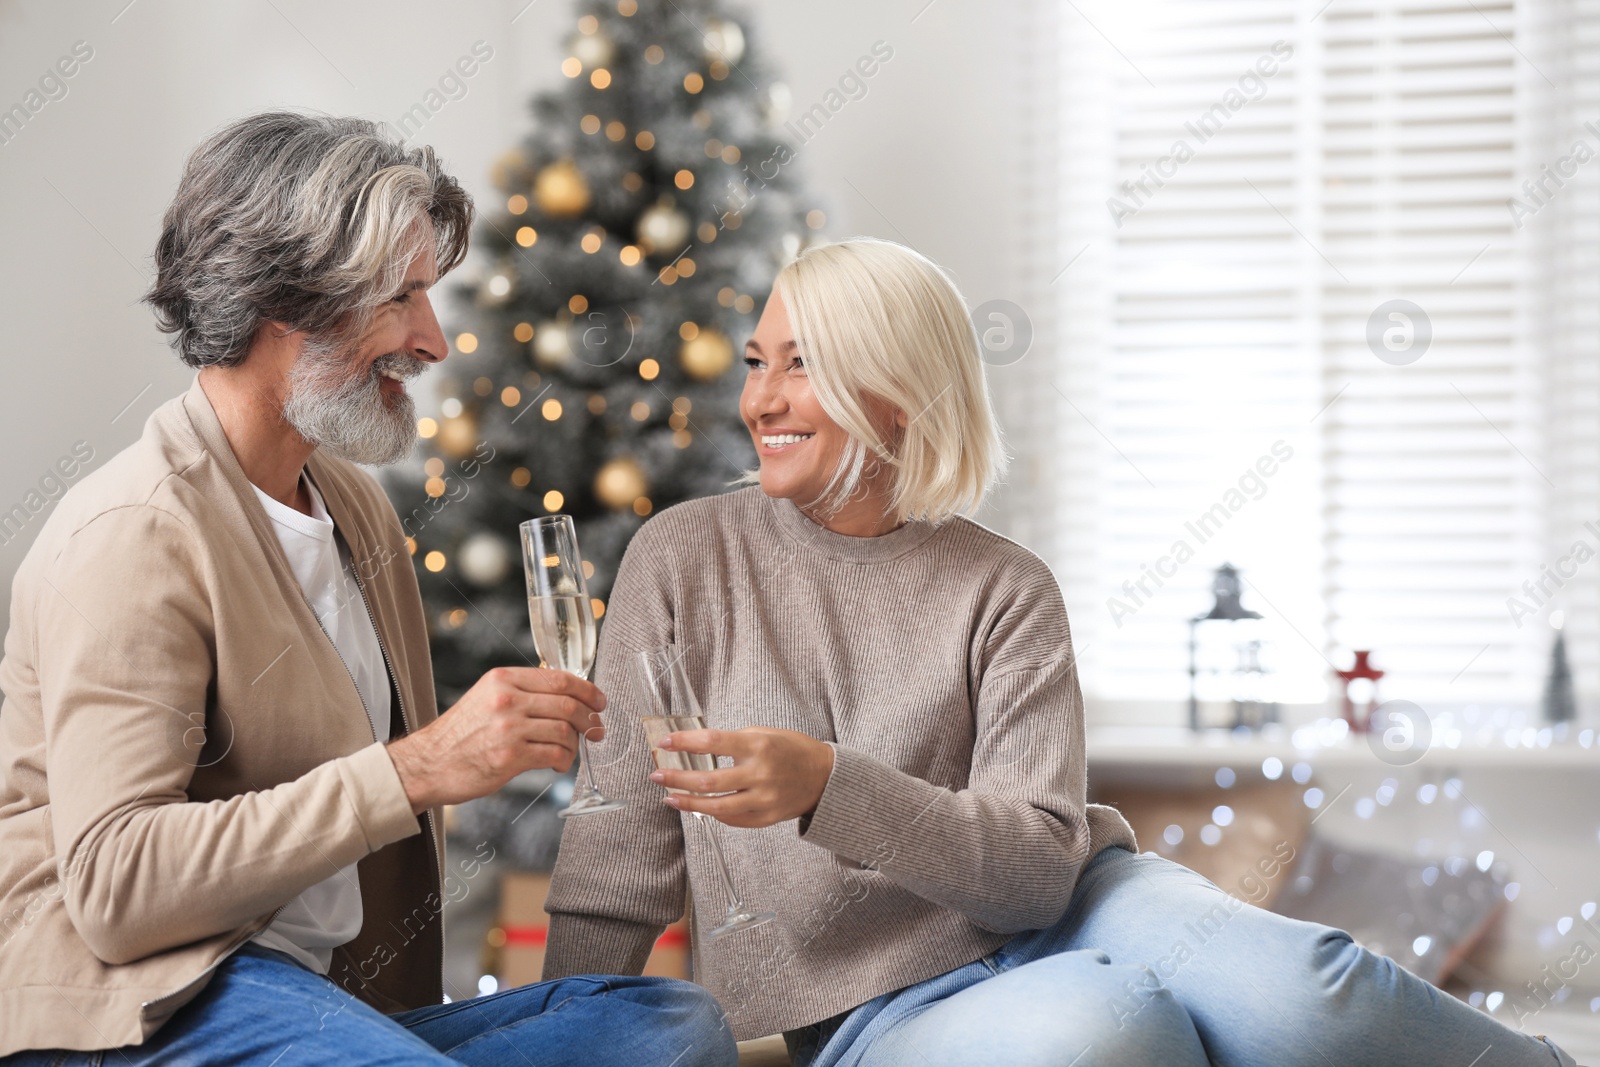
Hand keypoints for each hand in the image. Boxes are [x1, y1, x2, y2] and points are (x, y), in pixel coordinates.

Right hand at [386, 667, 605, 813]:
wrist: (428, 763)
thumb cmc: (460, 734)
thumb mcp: (487, 697)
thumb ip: (522, 693)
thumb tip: (566, 698)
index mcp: (503, 679)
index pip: (559, 678)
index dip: (587, 690)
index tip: (599, 701)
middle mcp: (507, 699)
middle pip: (568, 704)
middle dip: (590, 719)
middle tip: (596, 730)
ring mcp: (508, 728)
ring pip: (564, 731)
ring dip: (575, 743)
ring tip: (569, 751)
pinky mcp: (509, 757)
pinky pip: (554, 754)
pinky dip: (564, 760)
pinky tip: (558, 763)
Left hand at [649, 726, 834, 828]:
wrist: (824, 777)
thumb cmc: (791, 750)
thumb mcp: (764, 734)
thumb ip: (733, 742)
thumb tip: (696, 747)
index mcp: (758, 746)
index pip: (712, 743)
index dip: (684, 742)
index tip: (664, 743)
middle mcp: (760, 774)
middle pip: (708, 780)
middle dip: (676, 778)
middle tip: (655, 776)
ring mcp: (763, 800)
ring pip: (716, 807)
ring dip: (687, 803)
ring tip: (669, 797)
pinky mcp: (765, 818)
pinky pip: (732, 820)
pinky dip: (712, 813)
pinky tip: (698, 807)